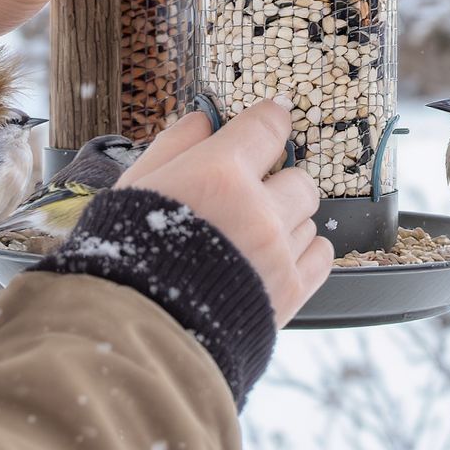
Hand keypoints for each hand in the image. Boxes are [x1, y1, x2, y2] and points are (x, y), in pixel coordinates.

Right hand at [116, 99, 333, 325]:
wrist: (138, 330)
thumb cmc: (127, 255)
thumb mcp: (137, 186)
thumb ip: (174, 145)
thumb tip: (203, 119)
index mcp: (219, 174)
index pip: (268, 126)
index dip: (271, 119)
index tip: (273, 119)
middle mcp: (258, 209)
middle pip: (299, 177)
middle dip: (277, 183)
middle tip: (249, 197)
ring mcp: (278, 251)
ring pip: (308, 217)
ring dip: (284, 221)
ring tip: (248, 238)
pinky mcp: (290, 291)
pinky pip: (321, 255)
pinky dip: (303, 252)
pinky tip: (275, 257)